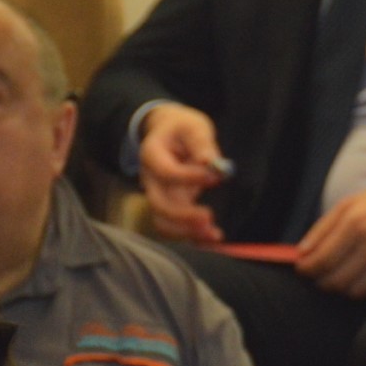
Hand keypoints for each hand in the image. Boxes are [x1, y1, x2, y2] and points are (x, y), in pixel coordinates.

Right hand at [138, 104, 226, 242]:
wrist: (169, 135)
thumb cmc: (182, 129)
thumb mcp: (193, 127)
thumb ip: (201, 143)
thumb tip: (211, 163)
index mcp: (152, 154)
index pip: (166, 172)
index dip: (188, 178)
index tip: (213, 177)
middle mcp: (150, 179)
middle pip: (158, 204)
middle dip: (183, 215)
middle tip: (209, 217)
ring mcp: (158, 196)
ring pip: (163, 222)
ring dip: (187, 233)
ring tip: (214, 234)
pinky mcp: (170, 207)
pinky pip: (175, 228)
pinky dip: (192, 237)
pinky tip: (213, 238)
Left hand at [295, 169, 365, 298]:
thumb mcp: (348, 205)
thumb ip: (321, 230)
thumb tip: (301, 255)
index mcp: (356, 224)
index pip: (321, 261)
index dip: (306, 269)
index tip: (302, 269)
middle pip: (335, 281)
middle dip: (321, 281)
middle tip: (319, 275)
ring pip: (353, 292)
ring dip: (342, 287)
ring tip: (341, 274)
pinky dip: (363, 289)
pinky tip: (361, 276)